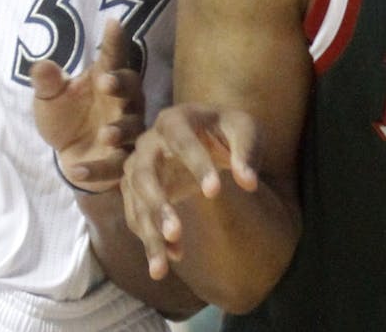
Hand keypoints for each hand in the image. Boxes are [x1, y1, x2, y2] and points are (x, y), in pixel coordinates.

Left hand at [32, 19, 144, 192]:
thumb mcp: (50, 99)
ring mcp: (126, 132)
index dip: (115, 41)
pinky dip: (97, 169)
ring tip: (105, 133)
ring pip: (133, 128)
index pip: (114, 57)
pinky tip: (76, 171)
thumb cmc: (67, 119)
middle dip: (122, 84)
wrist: (70, 157)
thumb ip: (47, 83)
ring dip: (121, 130)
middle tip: (106, 81)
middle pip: (132, 89)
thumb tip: (41, 64)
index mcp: (107, 81)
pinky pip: (114, 165)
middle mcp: (124, 103)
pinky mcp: (121, 160)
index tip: (113, 22)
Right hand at [121, 104, 260, 279]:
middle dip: (158, 205)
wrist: (207, 135)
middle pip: (144, 175)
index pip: (183, 142)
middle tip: (177, 232)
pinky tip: (169, 260)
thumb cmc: (228, 130)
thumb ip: (247, 153)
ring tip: (165, 265)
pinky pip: (137, 217)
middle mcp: (148, 142)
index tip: (215, 192)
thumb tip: (250, 183)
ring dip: (149, 233)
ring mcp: (137, 167)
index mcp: (175, 119)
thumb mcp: (245, 131)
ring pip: (135, 202)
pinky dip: (151, 240)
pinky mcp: (135, 191)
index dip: (197, 166)